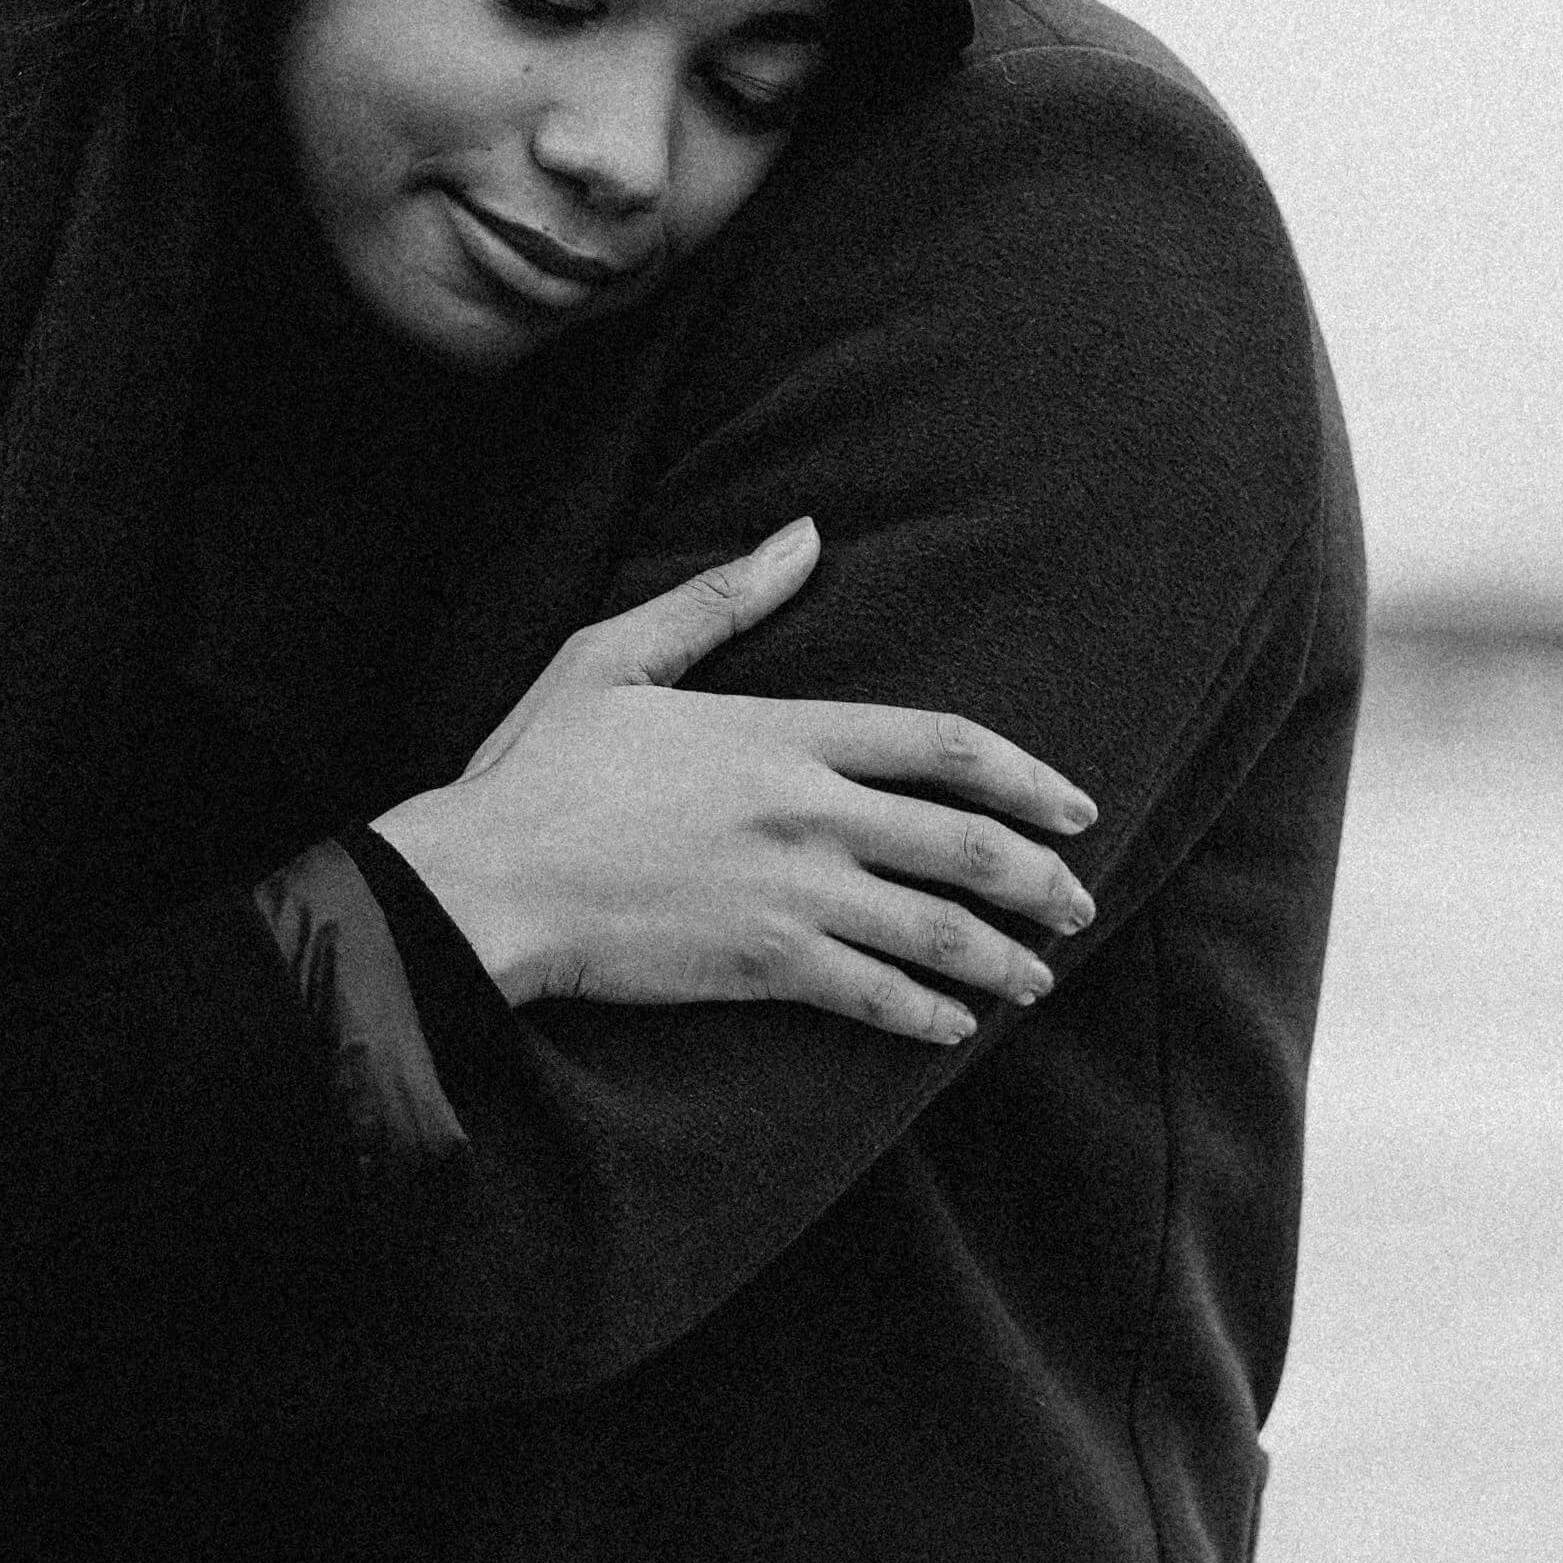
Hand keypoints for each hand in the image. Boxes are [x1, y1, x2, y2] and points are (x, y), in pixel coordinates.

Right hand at [371, 518, 1101, 1046]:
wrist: (486, 879)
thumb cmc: (540, 768)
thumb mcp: (618, 655)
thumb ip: (721, 600)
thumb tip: (803, 535)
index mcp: (782, 731)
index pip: (941, 744)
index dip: (1024, 776)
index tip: (1071, 806)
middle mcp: (807, 811)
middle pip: (963, 843)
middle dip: (1038, 879)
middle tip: (1076, 905)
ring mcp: (790, 891)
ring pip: (935, 929)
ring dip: (1001, 958)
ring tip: (1037, 976)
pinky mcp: (763, 963)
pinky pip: (874, 994)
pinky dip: (927, 1013)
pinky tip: (955, 1027)